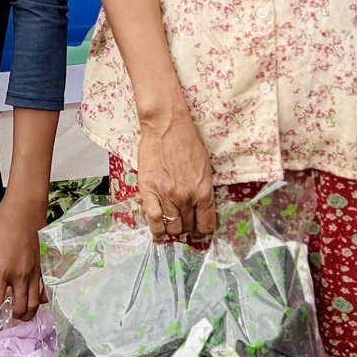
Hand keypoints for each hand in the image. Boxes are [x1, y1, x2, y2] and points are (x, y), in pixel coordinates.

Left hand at [0, 187, 48, 318]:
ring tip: (21, 311)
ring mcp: (35, 274)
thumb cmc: (1, 225)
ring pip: (35, 305)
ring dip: (28, 313)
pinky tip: (34, 297)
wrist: (25, 210)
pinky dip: (40, 300)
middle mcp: (20, 277)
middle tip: (6, 312)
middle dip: (12, 316)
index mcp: (2, 272)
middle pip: (20, 310)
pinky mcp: (44, 268)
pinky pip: (45, 291)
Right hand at [135, 109, 216, 243]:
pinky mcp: (149, 191)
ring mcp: (167, 196)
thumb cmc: (188, 142)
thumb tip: (199, 209)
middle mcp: (187, 198)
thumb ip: (202, 191)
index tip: (198, 230)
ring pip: (171, 227)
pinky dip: (156, 229)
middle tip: (182, 224)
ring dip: (172, 229)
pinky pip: (153, 220)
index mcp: (204, 192)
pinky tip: (158, 231)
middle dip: (186, 228)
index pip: (206, 224)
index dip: (202, 231)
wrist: (166, 126)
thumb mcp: (205, 168)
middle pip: (187, 227)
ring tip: (170, 224)